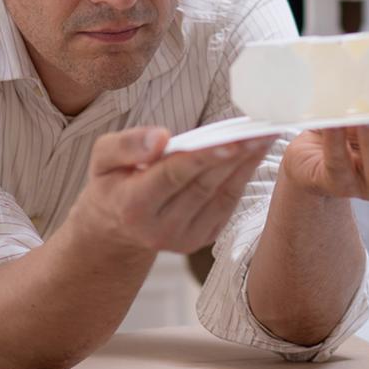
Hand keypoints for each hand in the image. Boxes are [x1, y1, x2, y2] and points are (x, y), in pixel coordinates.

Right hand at [74, 127, 271, 254]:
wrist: (115, 228)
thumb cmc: (112, 182)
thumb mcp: (102, 157)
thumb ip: (127, 145)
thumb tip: (162, 138)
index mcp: (133, 207)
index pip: (174, 176)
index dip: (204, 158)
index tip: (232, 140)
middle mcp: (160, 230)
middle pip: (204, 185)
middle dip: (236, 156)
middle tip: (263, 128)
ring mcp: (184, 239)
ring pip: (222, 195)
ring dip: (247, 164)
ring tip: (266, 135)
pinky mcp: (201, 239)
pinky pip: (228, 204)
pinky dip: (243, 177)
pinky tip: (255, 153)